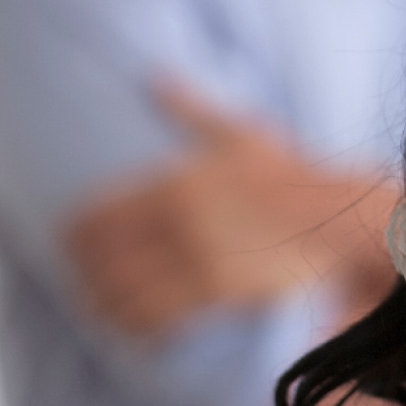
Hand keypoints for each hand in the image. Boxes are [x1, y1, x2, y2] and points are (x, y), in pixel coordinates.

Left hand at [65, 81, 399, 336]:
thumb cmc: (288, 173)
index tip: (74, 249)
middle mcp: (178, 221)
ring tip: (106, 311)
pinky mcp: (215, 291)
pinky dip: (136, 328)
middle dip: (84, 277)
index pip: (94, 219)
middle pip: (99, 261)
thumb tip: (154, 76)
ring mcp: (196, 257)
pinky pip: (155, 318)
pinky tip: (139, 328)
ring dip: (105, 307)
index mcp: (174, 183)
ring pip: (121, 294)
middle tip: (87, 284)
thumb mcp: (238, 133)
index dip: (73, 240)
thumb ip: (189, 108)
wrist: (332, 215)